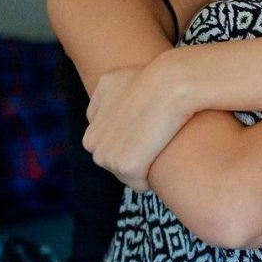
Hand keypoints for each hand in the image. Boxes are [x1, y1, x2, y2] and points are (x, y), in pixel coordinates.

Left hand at [83, 63, 192, 191]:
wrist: (171, 82)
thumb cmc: (151, 78)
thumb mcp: (113, 81)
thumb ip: (102, 101)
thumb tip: (100, 117)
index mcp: (90, 126)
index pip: (112, 148)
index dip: (135, 140)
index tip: (150, 127)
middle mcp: (92, 142)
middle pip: (117, 164)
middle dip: (137, 156)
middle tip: (157, 135)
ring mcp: (106, 156)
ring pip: (127, 175)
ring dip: (145, 166)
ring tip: (160, 142)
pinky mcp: (125, 166)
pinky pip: (140, 184)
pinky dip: (153, 175)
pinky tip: (163, 153)